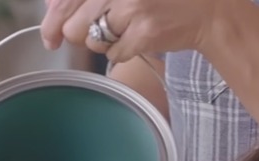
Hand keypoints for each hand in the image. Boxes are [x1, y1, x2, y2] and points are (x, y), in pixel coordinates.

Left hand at [40, 0, 224, 62]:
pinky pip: (115, 54)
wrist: (208, 9)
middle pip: (73, 25)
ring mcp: (131, 7)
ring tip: (128, 29)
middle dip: (82, 34)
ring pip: (92, 41)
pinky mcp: (145, 32)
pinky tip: (139, 39)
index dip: (52, 19)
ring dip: (105, 42)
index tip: (50, 35)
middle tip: (103, 31)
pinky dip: (124, 52)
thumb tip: (50, 9)